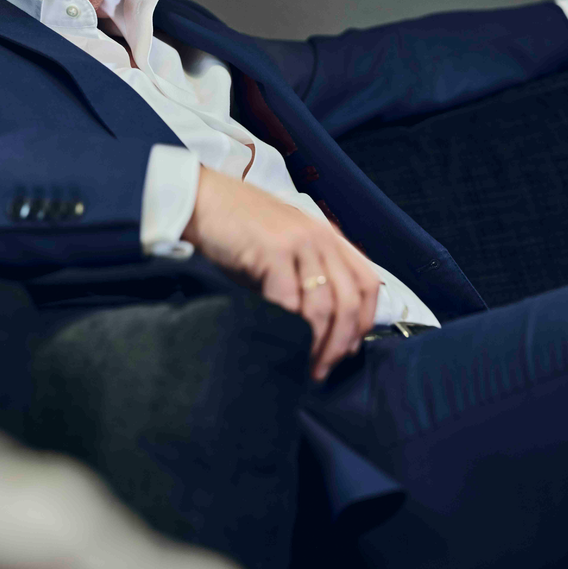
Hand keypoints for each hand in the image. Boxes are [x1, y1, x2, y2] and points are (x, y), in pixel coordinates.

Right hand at [183, 167, 379, 380]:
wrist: (200, 199)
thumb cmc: (234, 229)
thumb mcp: (280, 250)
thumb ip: (301, 278)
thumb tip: (313, 329)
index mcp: (327, 236)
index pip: (367, 284)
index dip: (364, 322)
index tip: (346, 349)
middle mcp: (320, 237)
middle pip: (350, 300)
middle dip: (340, 343)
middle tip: (323, 369)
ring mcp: (298, 241)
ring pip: (324, 305)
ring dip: (318, 343)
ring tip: (305, 365)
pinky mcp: (272, 249)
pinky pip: (289, 299)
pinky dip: (289, 326)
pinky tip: (281, 341)